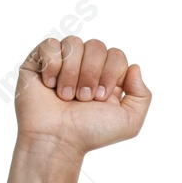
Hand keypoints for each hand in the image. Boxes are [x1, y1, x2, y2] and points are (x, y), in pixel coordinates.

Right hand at [15, 36, 151, 155]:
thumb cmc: (90, 133)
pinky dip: (52, 65)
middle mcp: (85, 67)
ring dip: (72, 73)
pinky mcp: (38, 62)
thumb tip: (134, 67)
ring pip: (74, 43)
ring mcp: (62, 62)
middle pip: (97, 46)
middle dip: (91, 73)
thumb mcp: (129, 122)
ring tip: (65, 97)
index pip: (117, 54)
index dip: (111, 72)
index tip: (101, 98)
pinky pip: (50, 44)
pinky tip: (49, 85)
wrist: (57, 139)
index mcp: (106, 77)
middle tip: (83, 99)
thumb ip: (142, 95)